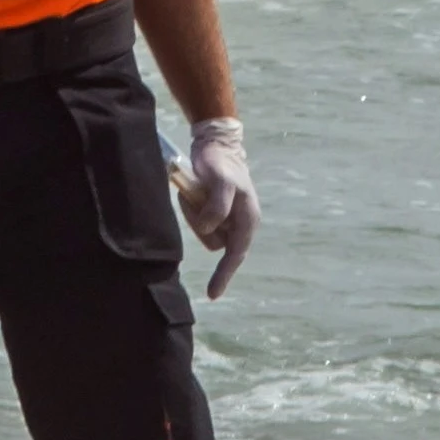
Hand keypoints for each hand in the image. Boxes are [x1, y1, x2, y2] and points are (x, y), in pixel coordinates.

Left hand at [169, 120, 257, 297]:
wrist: (215, 145)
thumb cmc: (221, 164)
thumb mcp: (221, 181)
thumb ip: (217, 206)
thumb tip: (209, 228)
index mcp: (248, 219)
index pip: (235, 254)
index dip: (224, 274)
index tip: (212, 294)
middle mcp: (240, 223)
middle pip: (214, 241)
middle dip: (199, 225)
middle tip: (193, 198)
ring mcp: (227, 219)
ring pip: (204, 233)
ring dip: (193, 216)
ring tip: (192, 192)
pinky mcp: (214, 213)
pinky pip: (199, 222)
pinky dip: (191, 210)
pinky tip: (191, 193)